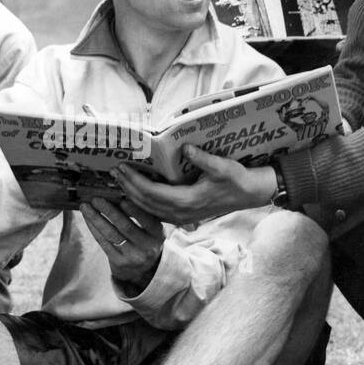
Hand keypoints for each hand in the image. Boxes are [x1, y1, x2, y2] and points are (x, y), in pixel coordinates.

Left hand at [80, 197, 163, 289]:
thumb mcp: (151, 229)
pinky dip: (94, 229)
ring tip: (86, 207)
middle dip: (109, 211)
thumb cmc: (145, 240)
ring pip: (111, 235)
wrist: (143, 269)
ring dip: (96, 219)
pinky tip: (88, 219)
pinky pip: (103, 243)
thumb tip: (119, 193)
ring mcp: (132, 257)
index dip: (135, 211)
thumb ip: (142, 214)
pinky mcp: (119, 263)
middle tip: (96, 199)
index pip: (147, 221)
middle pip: (126, 227)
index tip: (122, 200)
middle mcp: (147, 248)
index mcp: (157, 235)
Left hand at [114, 147, 275, 224]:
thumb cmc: (237, 179)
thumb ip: (203, 159)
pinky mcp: (183, 216)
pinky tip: (134, 194)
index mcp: (187, 201)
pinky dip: (142, 203)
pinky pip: (156, 212)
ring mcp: (181, 217)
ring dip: (132, 195)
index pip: (152, 193)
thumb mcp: (222, 167)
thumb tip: (185, 147)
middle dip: (128, 187)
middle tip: (114, 171)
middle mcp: (181, 213)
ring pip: (149, 210)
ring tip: (119, 181)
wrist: (249, 195)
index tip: (122, 168)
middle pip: (146, 202)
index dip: (135, 181)